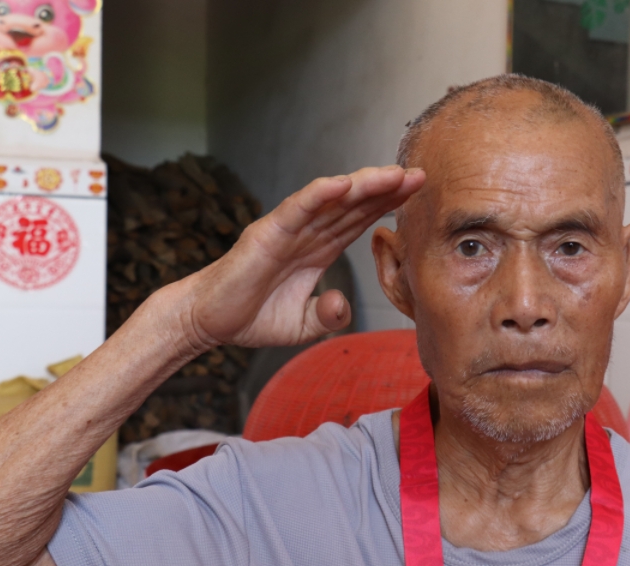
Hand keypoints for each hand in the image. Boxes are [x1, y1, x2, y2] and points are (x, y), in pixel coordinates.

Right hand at [174, 165, 423, 350]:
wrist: (209, 321)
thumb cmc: (251, 316)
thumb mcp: (302, 326)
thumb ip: (327, 317)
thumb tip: (342, 305)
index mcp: (318, 249)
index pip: (359, 220)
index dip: (387, 205)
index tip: (417, 192)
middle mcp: (307, 233)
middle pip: (353, 205)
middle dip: (387, 189)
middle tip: (420, 175)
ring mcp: (288, 229)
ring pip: (331, 200)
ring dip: (363, 185)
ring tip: (394, 174)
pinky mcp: (267, 232)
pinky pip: (297, 208)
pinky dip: (319, 194)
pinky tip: (343, 183)